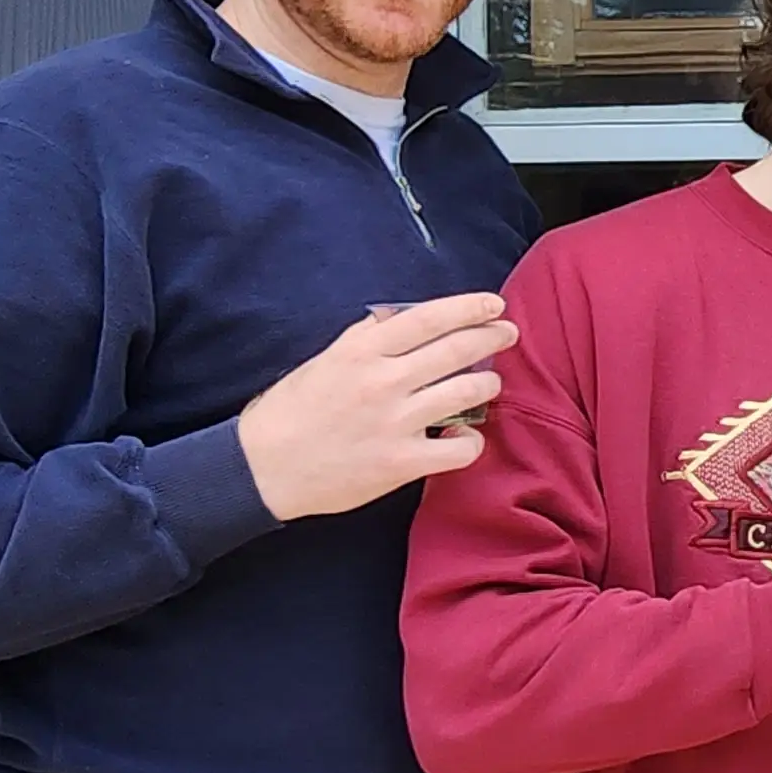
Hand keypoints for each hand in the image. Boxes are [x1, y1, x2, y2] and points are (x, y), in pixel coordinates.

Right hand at [236, 293, 517, 520]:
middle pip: (457, 349)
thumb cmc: (289, 412)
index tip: (493, 304)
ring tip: (489, 382)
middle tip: (507, 332)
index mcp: (362, 351)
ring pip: (467, 393)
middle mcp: (383, 381)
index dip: (469, 307)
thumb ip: (365, 338)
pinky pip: (459, 449)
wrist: (263, 468)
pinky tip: (464, 436)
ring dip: (488, 383)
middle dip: (491, 337)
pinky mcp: (401, 462)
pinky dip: (471, 441)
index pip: (429, 318)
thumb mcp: (324, 360)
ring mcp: (395, 423)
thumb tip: (402, 318)